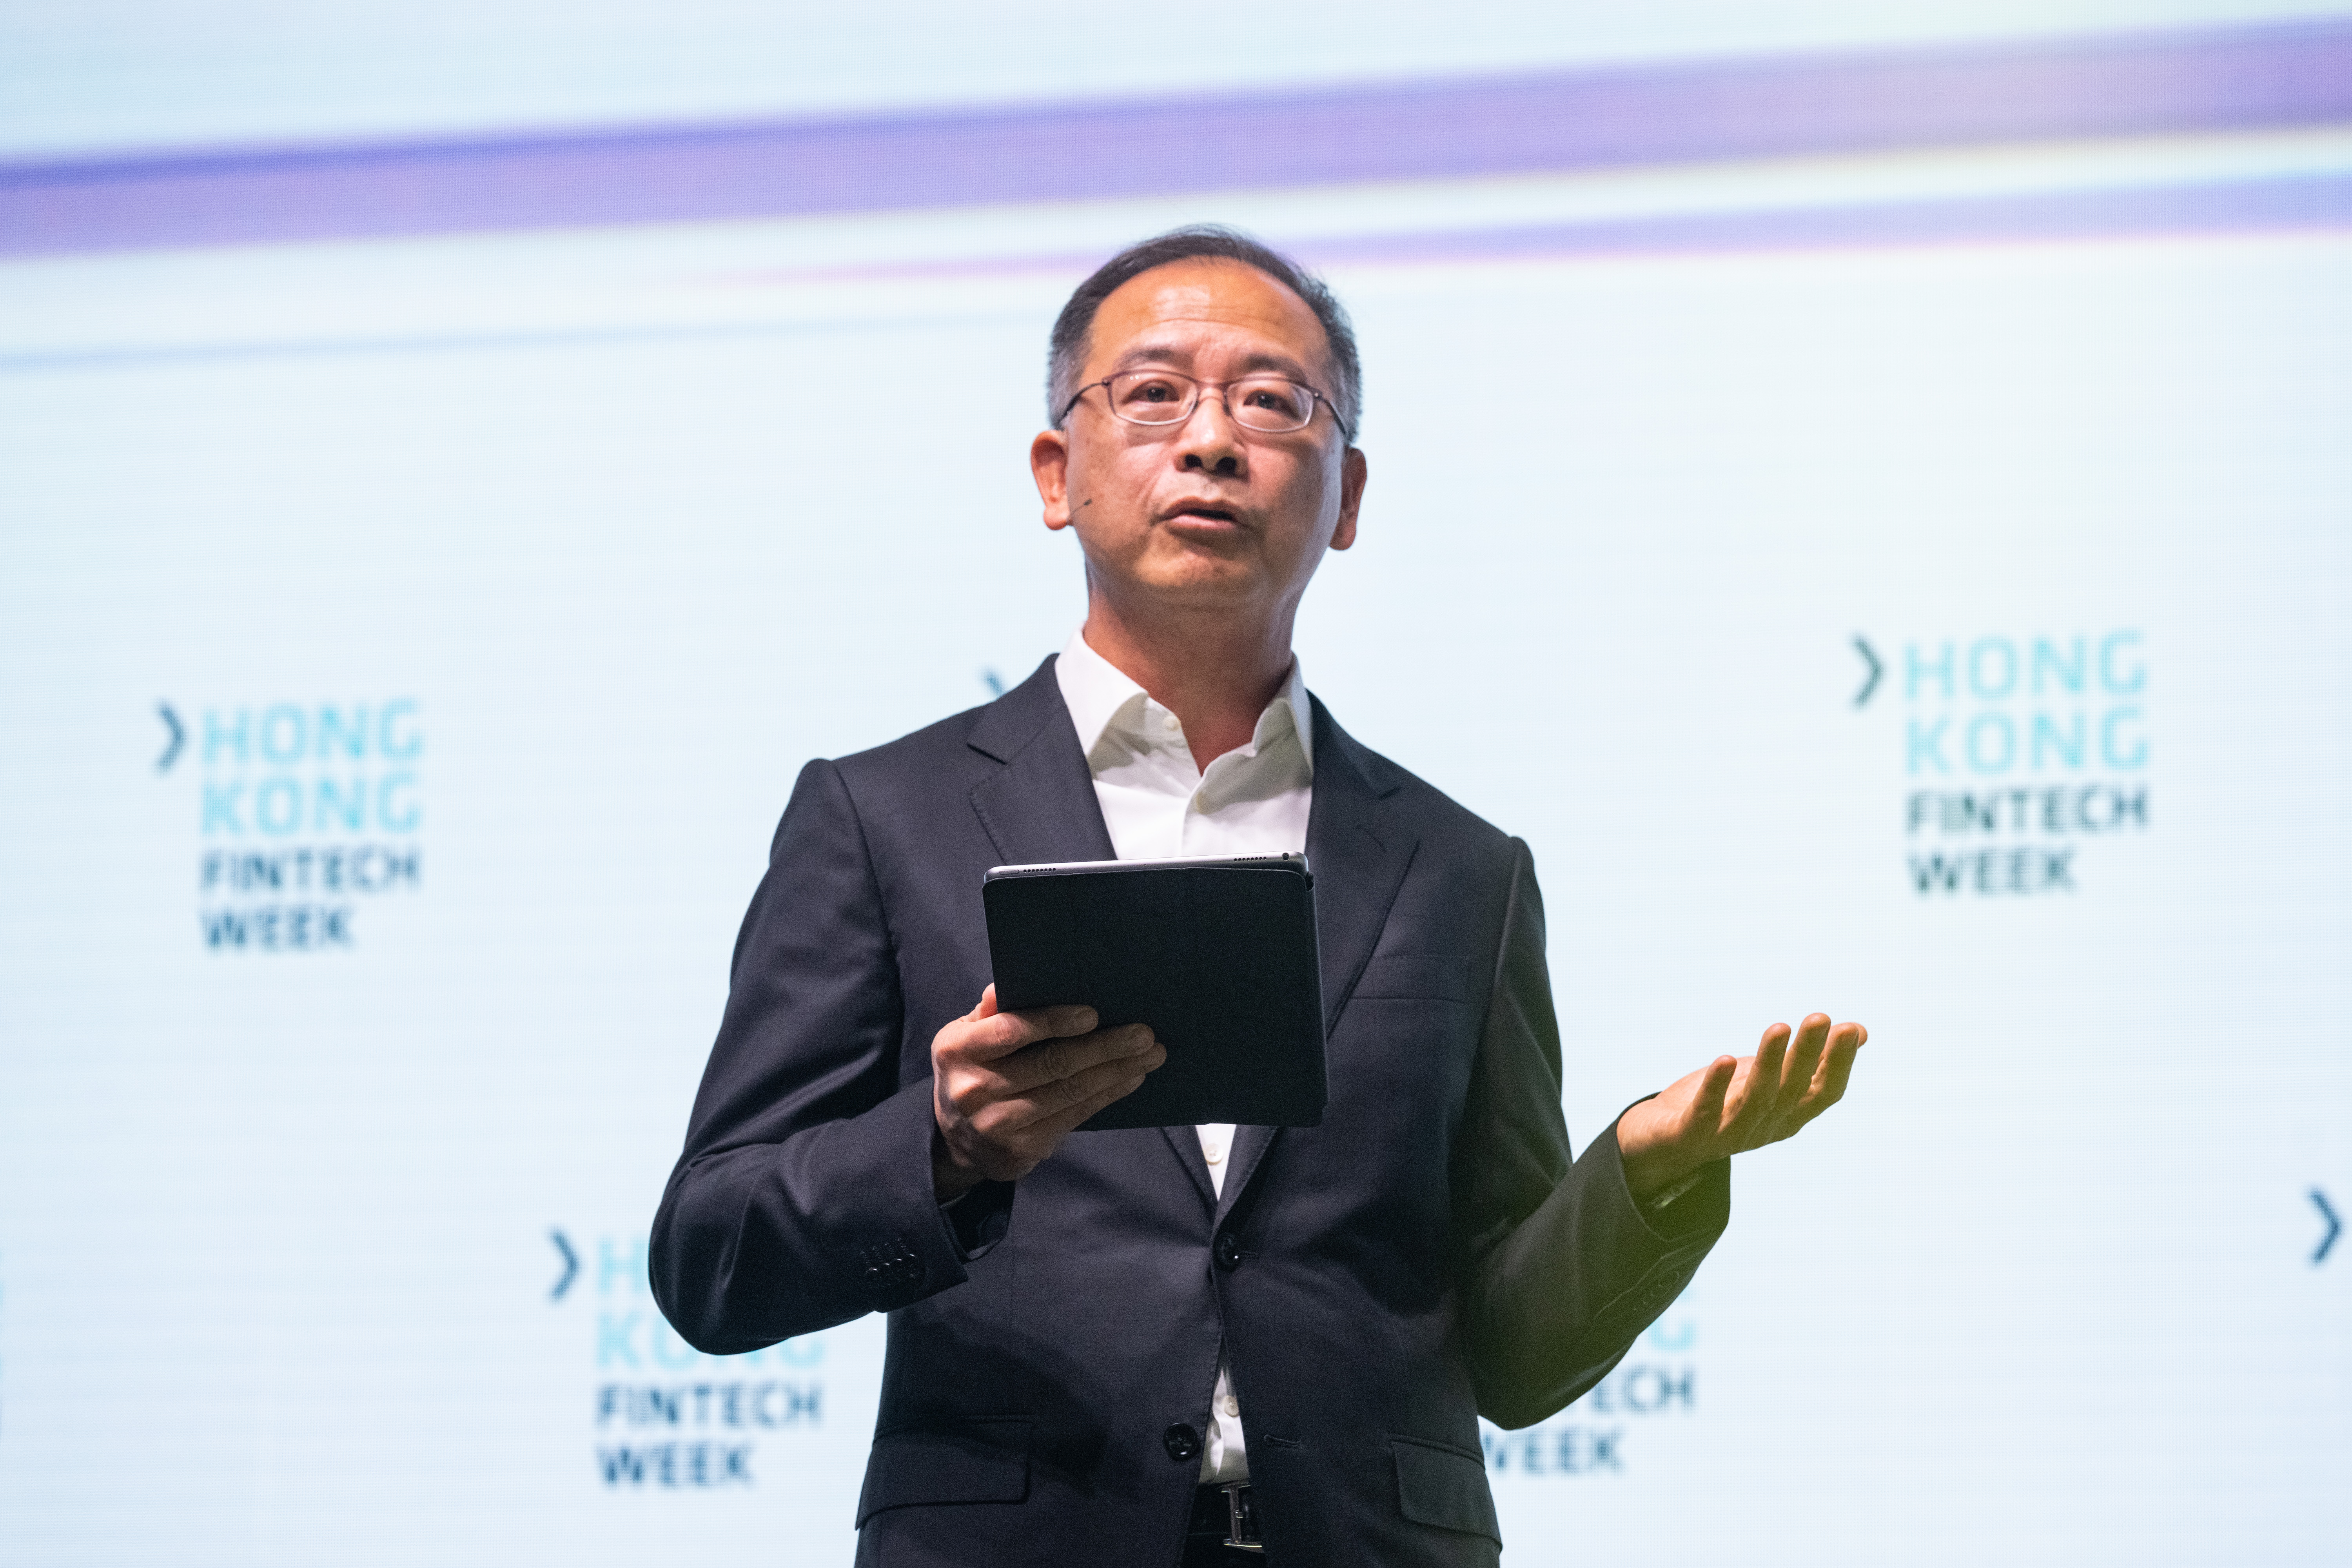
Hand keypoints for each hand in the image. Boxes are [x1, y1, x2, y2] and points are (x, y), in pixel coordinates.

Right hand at [931, 985, 1164, 1197]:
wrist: (956, 1139)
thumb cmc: (973, 1069)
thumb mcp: (967, 1036)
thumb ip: (991, 1013)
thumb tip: (1007, 985)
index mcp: (958, 1049)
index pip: (1011, 1030)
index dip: (1053, 1022)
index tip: (1093, 1014)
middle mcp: (975, 1088)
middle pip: (1052, 1063)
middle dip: (1104, 1047)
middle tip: (1144, 1033)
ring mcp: (999, 1123)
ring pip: (1070, 1091)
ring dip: (1116, 1071)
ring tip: (1150, 1055)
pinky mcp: (1022, 1149)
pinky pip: (1075, 1116)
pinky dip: (1107, 1095)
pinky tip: (1130, 1079)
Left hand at [1615, 1014, 1865, 1200]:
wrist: (1661, 1140)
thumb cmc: (1723, 1101)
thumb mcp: (1769, 1076)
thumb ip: (1810, 1059)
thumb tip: (1859, 1030)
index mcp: (1787, 1115)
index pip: (1822, 1093)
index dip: (1838, 1064)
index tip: (1848, 1028)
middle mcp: (1764, 1129)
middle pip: (1790, 1091)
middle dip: (1806, 1054)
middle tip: (1819, 1017)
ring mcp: (1728, 1136)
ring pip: (1755, 1101)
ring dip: (1769, 1064)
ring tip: (1779, 1027)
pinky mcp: (1690, 1136)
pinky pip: (1705, 1114)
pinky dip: (1715, 1088)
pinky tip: (1724, 1059)